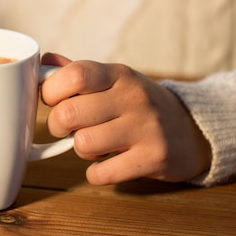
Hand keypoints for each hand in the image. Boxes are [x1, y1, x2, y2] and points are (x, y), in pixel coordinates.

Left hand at [40, 53, 210, 184]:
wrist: (192, 129)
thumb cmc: (138, 105)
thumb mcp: (114, 81)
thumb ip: (78, 73)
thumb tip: (43, 61)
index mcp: (118, 74)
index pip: (74, 75)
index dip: (51, 91)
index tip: (52, 100)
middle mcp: (133, 97)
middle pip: (69, 113)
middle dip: (57, 125)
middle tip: (68, 128)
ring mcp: (146, 127)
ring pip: (83, 144)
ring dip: (80, 150)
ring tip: (94, 145)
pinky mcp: (153, 158)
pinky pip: (103, 173)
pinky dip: (95, 173)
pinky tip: (105, 164)